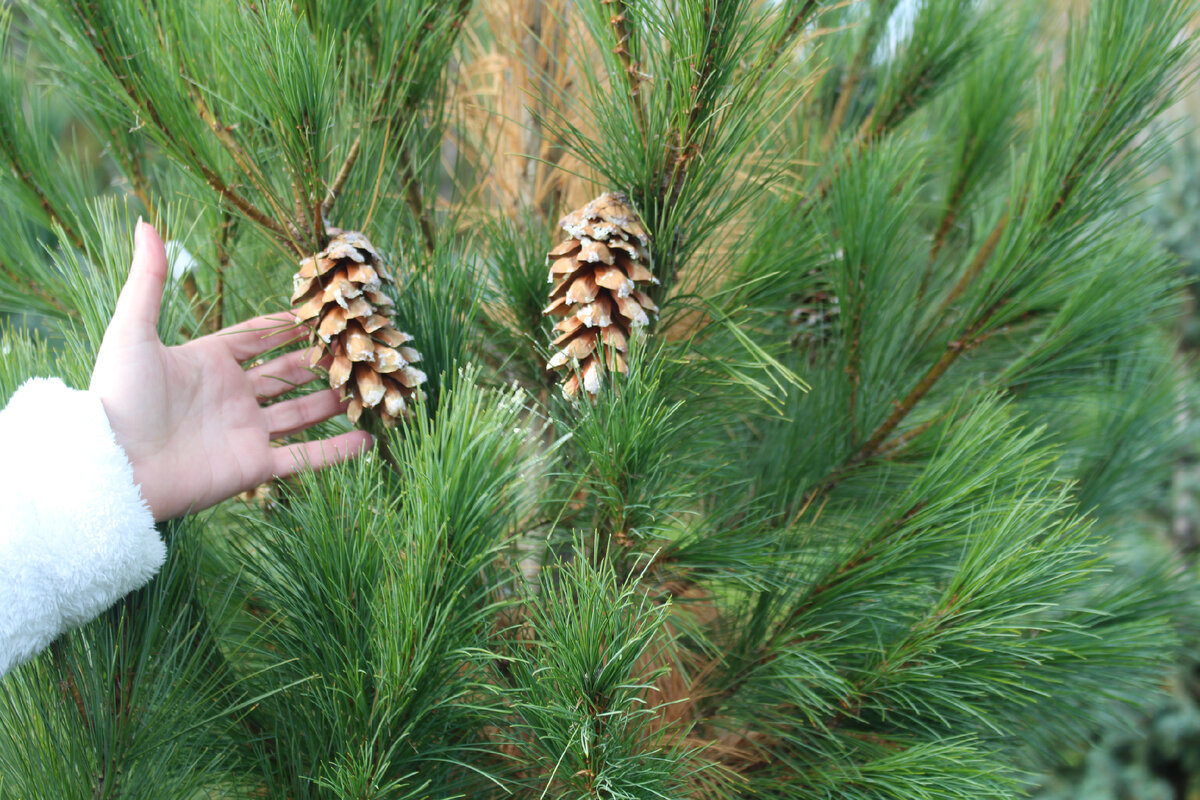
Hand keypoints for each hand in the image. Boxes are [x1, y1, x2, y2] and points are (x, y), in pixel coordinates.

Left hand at [90, 220, 371, 520]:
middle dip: (320, 361)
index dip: (288, 325)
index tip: (324, 310)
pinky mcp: (254, 466)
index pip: (258, 337)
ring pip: (302, 413)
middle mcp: (232, 396)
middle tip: (357, 346)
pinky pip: (304, 458)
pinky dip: (337, 451)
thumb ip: (147, 281)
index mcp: (209, 362)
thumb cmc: (119, 398)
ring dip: (333, 400)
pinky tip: (368, 437)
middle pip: (287, 374)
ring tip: (369, 386)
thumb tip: (144, 223)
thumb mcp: (132, 331)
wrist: (113, 469)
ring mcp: (246, 432)